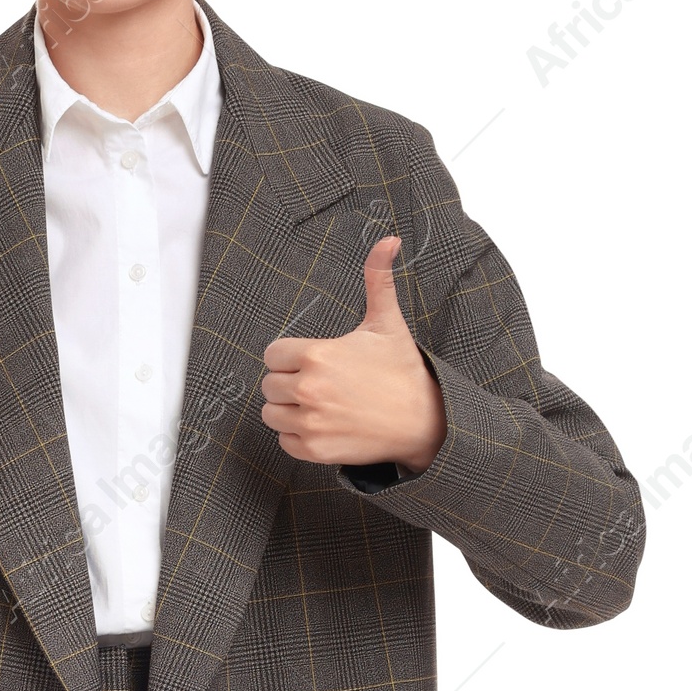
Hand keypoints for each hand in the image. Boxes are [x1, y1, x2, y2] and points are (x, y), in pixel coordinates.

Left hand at [260, 238, 445, 473]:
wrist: (423, 421)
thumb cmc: (402, 371)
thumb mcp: (387, 322)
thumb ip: (378, 279)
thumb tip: (388, 240)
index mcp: (317, 355)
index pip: (272, 355)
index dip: (288, 357)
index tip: (309, 361)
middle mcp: (309, 389)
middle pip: (269, 384)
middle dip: (287, 382)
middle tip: (317, 383)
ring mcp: (311, 422)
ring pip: (271, 413)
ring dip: (287, 410)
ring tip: (316, 404)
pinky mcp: (315, 450)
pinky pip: (283, 441)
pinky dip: (296, 435)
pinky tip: (321, 424)